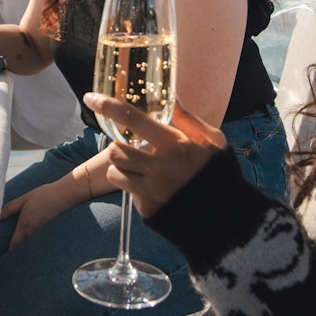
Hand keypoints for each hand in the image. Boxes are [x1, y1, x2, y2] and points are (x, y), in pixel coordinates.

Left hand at [1, 177, 85, 250]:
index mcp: (25, 226)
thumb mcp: (24, 199)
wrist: (64, 195)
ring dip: (19, 242)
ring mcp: (39, 232)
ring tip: (10, 240)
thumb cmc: (43, 196)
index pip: (14, 246)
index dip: (6, 252)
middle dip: (12, 249)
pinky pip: (32, 237)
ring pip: (26, 242)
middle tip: (2, 248)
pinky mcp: (44, 228)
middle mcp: (32, 233)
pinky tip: (23, 229)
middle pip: (19, 246)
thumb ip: (10, 208)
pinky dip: (26, 237)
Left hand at [83, 93, 224, 218]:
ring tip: (140, 170)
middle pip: (116, 150)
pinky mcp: (147, 210)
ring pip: (115, 173)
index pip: (132, 119)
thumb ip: (189, 119)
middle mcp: (159, 167)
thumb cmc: (217, 173)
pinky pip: (128, 194)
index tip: (90, 98)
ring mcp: (151, 191)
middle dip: (118, 148)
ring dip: (121, 169)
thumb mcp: (212, 141)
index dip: (108, 106)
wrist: (225, 219)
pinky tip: (154, 190)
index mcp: (175, 145)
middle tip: (130, 150)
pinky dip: (135, 189)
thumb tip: (173, 96)